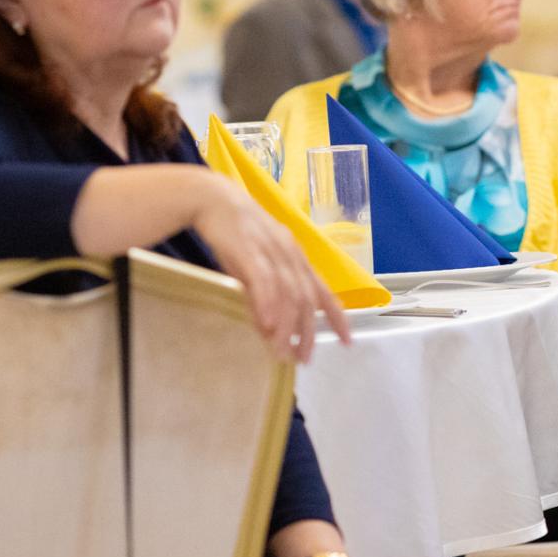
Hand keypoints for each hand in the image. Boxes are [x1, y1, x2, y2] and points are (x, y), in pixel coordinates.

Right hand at [189, 173, 350, 361]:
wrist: (210, 198)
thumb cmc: (233, 233)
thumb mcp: (255, 264)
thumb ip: (265, 292)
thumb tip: (270, 327)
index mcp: (295, 257)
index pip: (323, 291)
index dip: (337, 317)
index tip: (347, 340)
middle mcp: (289, 254)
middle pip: (307, 299)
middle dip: (307, 332)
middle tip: (302, 359)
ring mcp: (271, 251)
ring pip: (287, 294)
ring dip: (287, 327)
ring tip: (282, 352)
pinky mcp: (248, 249)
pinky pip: (263, 281)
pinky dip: (268, 304)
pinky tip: (268, 325)